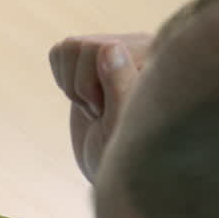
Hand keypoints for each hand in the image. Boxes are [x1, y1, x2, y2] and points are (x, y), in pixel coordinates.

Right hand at [48, 33, 150, 182]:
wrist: (118, 171)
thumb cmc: (130, 155)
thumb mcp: (123, 126)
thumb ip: (120, 84)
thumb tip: (110, 46)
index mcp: (159, 58)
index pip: (108, 49)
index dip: (96, 87)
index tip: (112, 113)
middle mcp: (140, 47)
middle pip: (86, 46)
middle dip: (84, 88)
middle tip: (102, 114)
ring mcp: (115, 53)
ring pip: (70, 47)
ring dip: (73, 85)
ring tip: (95, 109)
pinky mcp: (92, 62)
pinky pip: (60, 52)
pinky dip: (62, 79)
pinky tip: (84, 99)